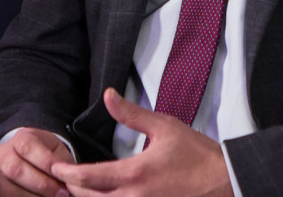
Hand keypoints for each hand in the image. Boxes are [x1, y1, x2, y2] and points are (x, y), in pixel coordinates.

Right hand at [0, 127, 75, 196]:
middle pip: (14, 170)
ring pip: (8, 190)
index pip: (28, 147)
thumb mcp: (56, 151)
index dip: (46, 164)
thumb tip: (71, 178)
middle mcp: (2, 155)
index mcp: (20, 138)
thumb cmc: (45, 156)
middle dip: (41, 186)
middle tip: (61, 195)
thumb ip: (62, 163)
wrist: (25, 160)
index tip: (64, 180)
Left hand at [50, 88, 233, 196]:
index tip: (56, 167)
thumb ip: (131, 114)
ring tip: (81, 190)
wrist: (227, 181)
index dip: (67, 173)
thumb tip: (108, 96)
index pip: (88, 178)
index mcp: (135, 175)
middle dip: (73, 190)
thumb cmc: (198, 155)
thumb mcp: (163, 127)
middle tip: (63, 179)